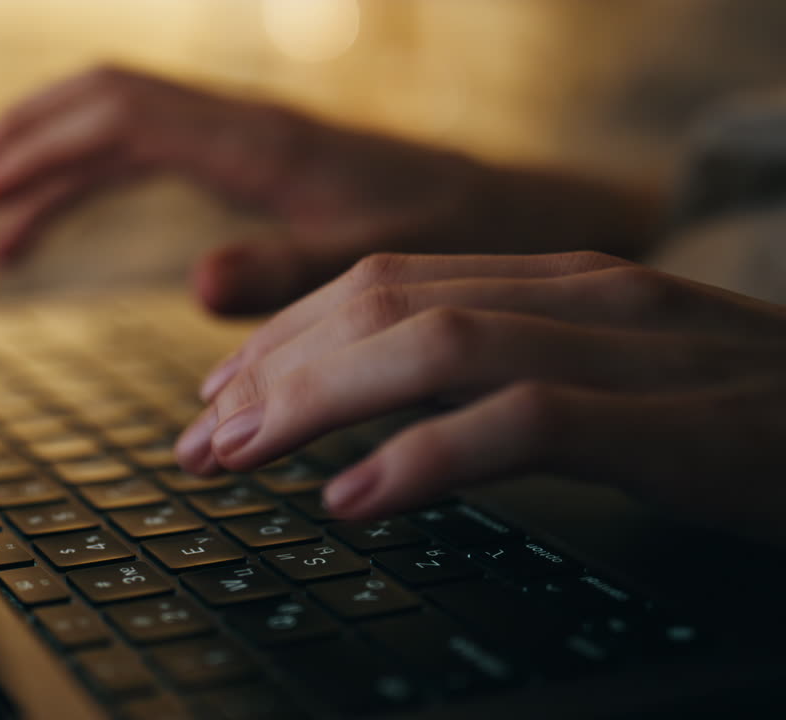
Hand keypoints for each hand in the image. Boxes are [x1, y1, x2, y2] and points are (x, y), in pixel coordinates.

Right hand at [0, 67, 658, 314]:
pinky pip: (153, 152)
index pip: (123, 113)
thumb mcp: (372, 267)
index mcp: (258, 142)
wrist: (509, 210)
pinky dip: (99, 181)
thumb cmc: (448, 237)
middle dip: (30, 137)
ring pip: (121, 124)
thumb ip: (284, 274)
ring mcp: (244, 137)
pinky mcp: (253, 159)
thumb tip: (192, 283)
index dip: (43, 142)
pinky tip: (74, 218)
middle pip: (105, 100)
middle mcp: (241, 125)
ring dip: (54, 161)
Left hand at [174, 251, 785, 546]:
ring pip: (433, 344)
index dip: (281, 333)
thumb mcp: (605, 374)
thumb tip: (376, 413)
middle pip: (383, 304)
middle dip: (271, 369)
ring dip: (313, 401)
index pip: (382, 281)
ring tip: (237, 456)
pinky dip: (424, 457)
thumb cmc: (743, 414)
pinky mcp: (673, 424)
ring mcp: (629, 351)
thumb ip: (497, 373)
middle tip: (198, 437)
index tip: (217, 392)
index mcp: (558, 281)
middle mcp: (582, 294)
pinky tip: (352, 499)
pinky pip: (523, 422)